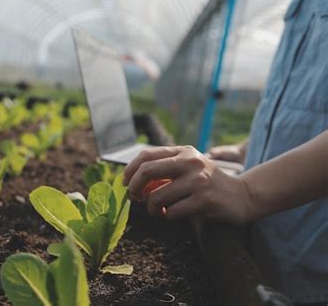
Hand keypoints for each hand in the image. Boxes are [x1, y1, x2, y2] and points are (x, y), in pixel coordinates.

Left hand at [123, 146, 253, 223]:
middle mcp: (190, 162)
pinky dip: (168, 215)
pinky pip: (172, 211)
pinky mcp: (204, 200)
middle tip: (135, 198)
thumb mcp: (188, 168)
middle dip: (134, 187)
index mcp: (183, 151)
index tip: (125, 183)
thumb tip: (133, 182)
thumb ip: (164, 170)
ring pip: (157, 196)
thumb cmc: (207, 184)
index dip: (130, 170)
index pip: (146, 155)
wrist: (242, 196)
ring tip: (158, 210)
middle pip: (147, 171)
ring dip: (152, 208)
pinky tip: (174, 213)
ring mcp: (198, 180)